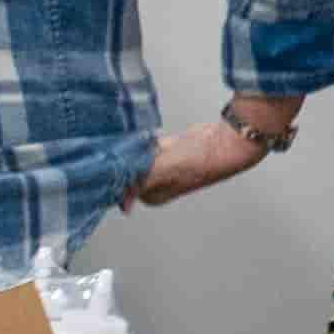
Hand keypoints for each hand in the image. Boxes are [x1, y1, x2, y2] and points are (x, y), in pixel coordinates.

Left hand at [128, 104, 293, 205]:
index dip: (113, 173)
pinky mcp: (168, 150)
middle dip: (123, 158)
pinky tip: (152, 135)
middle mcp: (156, 184)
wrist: (227, 142)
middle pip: (127, 170)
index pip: (121, 186)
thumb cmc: (200, 161)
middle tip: (123, 145)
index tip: (106, 160)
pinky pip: (147, 145)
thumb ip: (139, 181)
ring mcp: (162, 166)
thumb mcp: (164, 171)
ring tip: (140, 140)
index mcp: (151, 195)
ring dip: (134, 147)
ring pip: (136, 156)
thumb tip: (120, 199)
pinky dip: (145, 139)